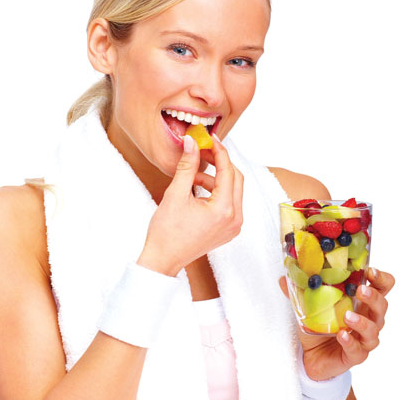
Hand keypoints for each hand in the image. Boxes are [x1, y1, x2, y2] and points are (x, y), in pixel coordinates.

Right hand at [138, 135, 243, 275]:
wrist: (163, 260)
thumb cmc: (166, 232)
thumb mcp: (176, 194)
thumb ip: (187, 166)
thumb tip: (191, 143)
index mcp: (224, 210)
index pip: (228, 171)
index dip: (219, 152)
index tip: (209, 139)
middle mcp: (235, 218)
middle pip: (236, 179)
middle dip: (220, 163)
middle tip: (203, 151)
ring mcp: (234, 226)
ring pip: (232, 190)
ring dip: (215, 178)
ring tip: (191, 176)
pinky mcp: (228, 229)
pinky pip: (229, 203)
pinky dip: (216, 192)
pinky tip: (196, 189)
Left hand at [278, 266, 394, 380]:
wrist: (311, 357)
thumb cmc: (318, 327)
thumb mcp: (309, 305)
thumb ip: (300, 291)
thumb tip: (284, 276)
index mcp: (362, 302)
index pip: (383, 286)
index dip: (381, 278)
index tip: (370, 270)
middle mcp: (369, 319)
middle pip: (382, 305)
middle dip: (373, 296)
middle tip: (360, 290)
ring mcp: (363, 338)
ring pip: (373, 330)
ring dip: (362, 321)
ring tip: (347, 316)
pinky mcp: (355, 355)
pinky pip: (357, 350)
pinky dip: (350, 342)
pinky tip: (342, 335)